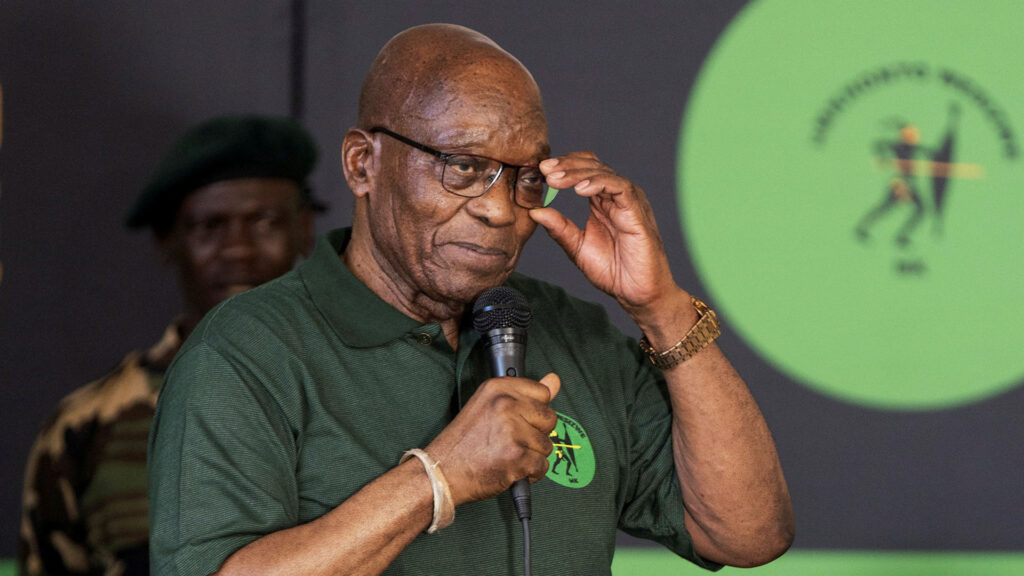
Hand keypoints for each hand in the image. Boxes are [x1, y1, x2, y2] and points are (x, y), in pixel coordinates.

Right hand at [425, 373, 559, 504]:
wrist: (443, 471)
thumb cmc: (464, 441)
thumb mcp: (489, 406)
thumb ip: (524, 394)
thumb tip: (554, 380)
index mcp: (498, 388)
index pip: (542, 392)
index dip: (533, 411)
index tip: (519, 420)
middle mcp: (506, 405)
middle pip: (549, 418)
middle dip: (536, 434)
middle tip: (511, 441)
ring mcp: (513, 431)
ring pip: (547, 444)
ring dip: (532, 455)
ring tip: (508, 455)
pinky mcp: (518, 457)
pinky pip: (542, 465)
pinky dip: (531, 473)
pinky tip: (512, 469)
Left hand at [531, 152, 679, 316]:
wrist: (636, 293)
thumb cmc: (613, 271)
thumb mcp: (577, 247)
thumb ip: (559, 228)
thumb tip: (534, 211)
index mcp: (602, 203)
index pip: (584, 171)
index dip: (564, 166)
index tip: (540, 170)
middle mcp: (616, 198)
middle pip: (593, 166)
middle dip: (567, 165)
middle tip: (545, 169)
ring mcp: (629, 202)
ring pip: (604, 173)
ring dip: (578, 173)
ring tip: (556, 179)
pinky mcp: (638, 210)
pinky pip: (620, 187)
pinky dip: (599, 183)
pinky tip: (580, 189)